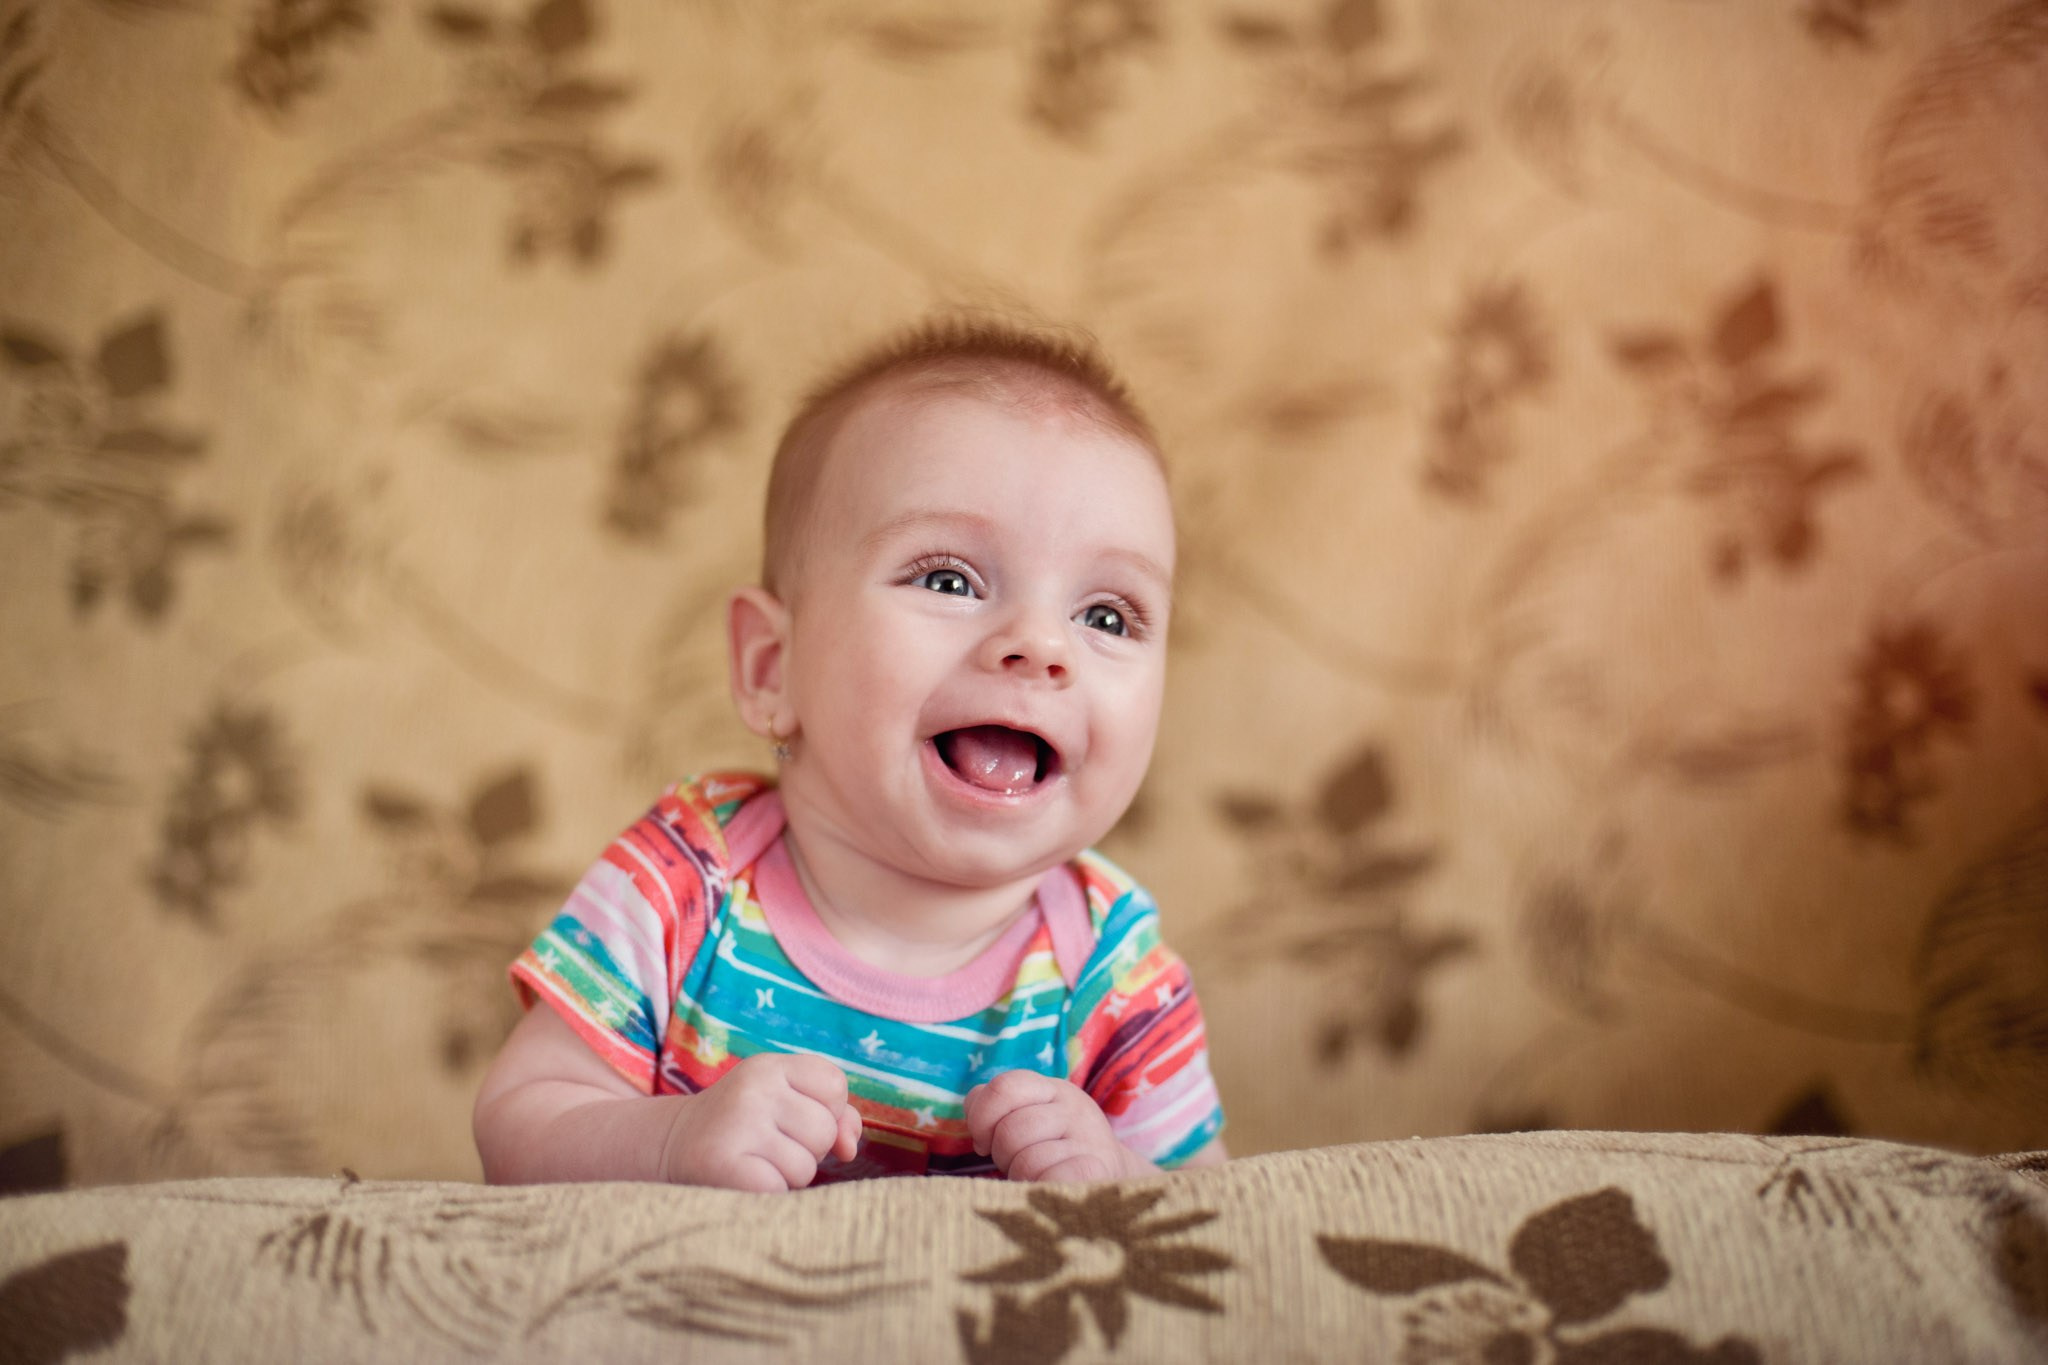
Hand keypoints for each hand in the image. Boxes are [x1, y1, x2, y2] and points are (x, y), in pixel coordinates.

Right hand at [660, 1052, 861, 1191]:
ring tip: (755, 1161)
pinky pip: (780, 1189)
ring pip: (806, 1166)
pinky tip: (744, 1179)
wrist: (670, 1147)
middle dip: (807, 1149)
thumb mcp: (784, 1103)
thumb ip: (834, 1115)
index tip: (792, 1118)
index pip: (835, 1086)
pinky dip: (769, 1193)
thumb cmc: (744, 1126)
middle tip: (768, 1145)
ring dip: (787, 1175)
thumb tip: (849, 1148)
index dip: (826, 1111)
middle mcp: (754, 1089)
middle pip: (824, 1130)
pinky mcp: (726, 1164)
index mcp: (769, 1066)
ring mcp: (738, 1125)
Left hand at [965, 1071, 1147, 1182]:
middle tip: (1016, 1165)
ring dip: (1022, 1177)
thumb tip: (975, 1113)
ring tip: (1034, 1178)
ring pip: (1028, 1160)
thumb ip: (994, 1110)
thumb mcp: (1027, 1122)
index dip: (982, 1118)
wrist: (1114, 1184)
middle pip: (1011, 1129)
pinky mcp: (1100, 1170)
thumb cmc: (1053, 1155)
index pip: (1003, 1087)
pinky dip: (1042, 1189)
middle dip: (1002, 1155)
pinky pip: (1053, 1179)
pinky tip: (1049, 1192)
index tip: (984, 1142)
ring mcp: (1089, 1138)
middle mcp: (1073, 1107)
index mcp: (1050, 1089)